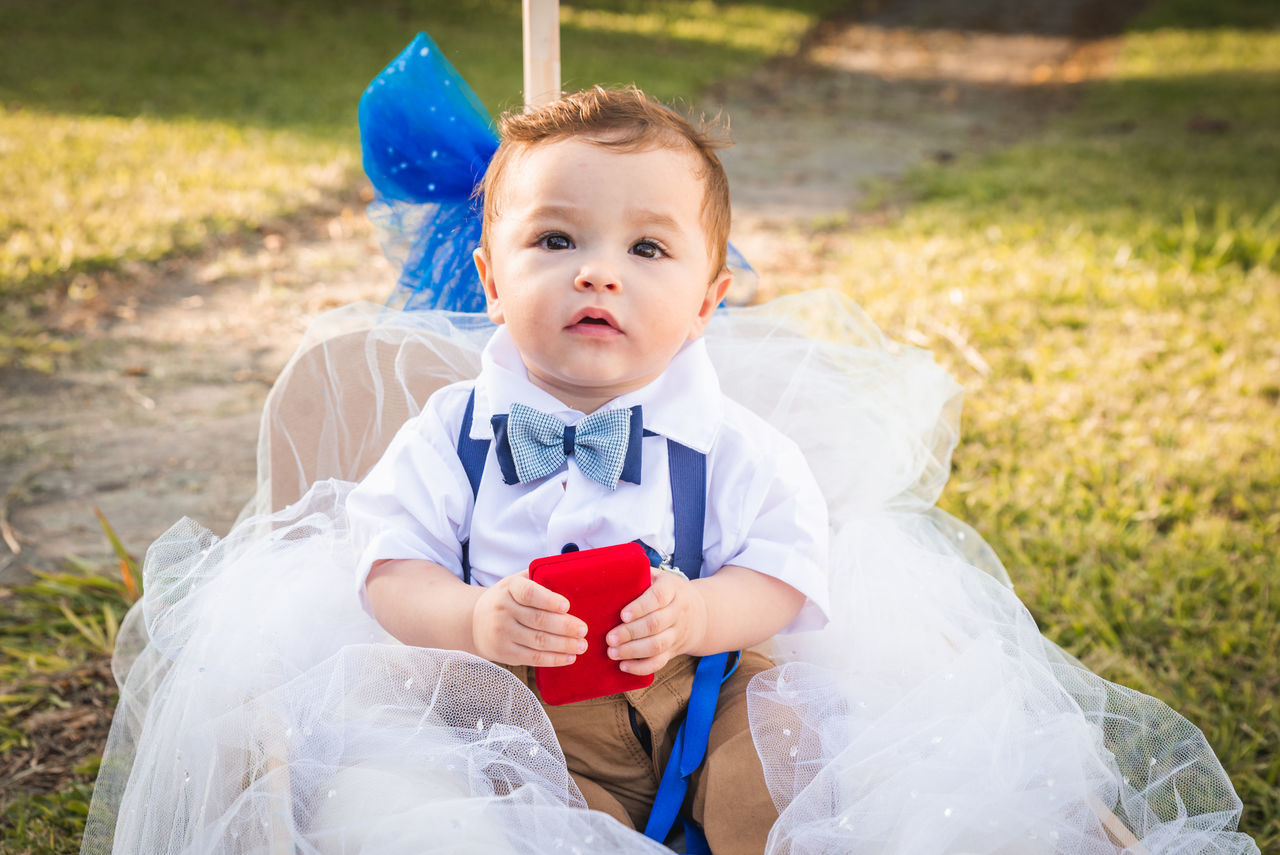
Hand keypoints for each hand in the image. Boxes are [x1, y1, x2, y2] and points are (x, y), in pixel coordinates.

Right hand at [471, 573, 588, 666]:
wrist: (474, 623)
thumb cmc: (505, 600)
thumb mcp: (514, 582)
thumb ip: (537, 577)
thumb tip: (567, 573)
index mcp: (509, 588)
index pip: (529, 593)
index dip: (549, 600)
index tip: (567, 606)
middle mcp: (503, 610)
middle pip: (538, 620)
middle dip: (565, 626)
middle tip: (583, 630)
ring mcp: (502, 632)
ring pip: (538, 641)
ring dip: (564, 645)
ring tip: (581, 645)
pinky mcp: (504, 652)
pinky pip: (533, 657)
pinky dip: (553, 659)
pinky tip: (569, 657)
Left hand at [605, 569, 708, 675]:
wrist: (700, 613)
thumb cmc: (670, 592)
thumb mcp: (661, 577)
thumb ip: (640, 574)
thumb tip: (610, 572)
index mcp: (672, 589)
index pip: (658, 597)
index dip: (640, 607)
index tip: (622, 615)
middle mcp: (677, 611)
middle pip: (655, 624)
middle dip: (630, 632)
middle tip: (610, 638)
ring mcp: (677, 633)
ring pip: (657, 645)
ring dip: (633, 651)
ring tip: (612, 652)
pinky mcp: (673, 650)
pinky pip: (659, 662)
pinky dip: (641, 667)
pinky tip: (624, 666)